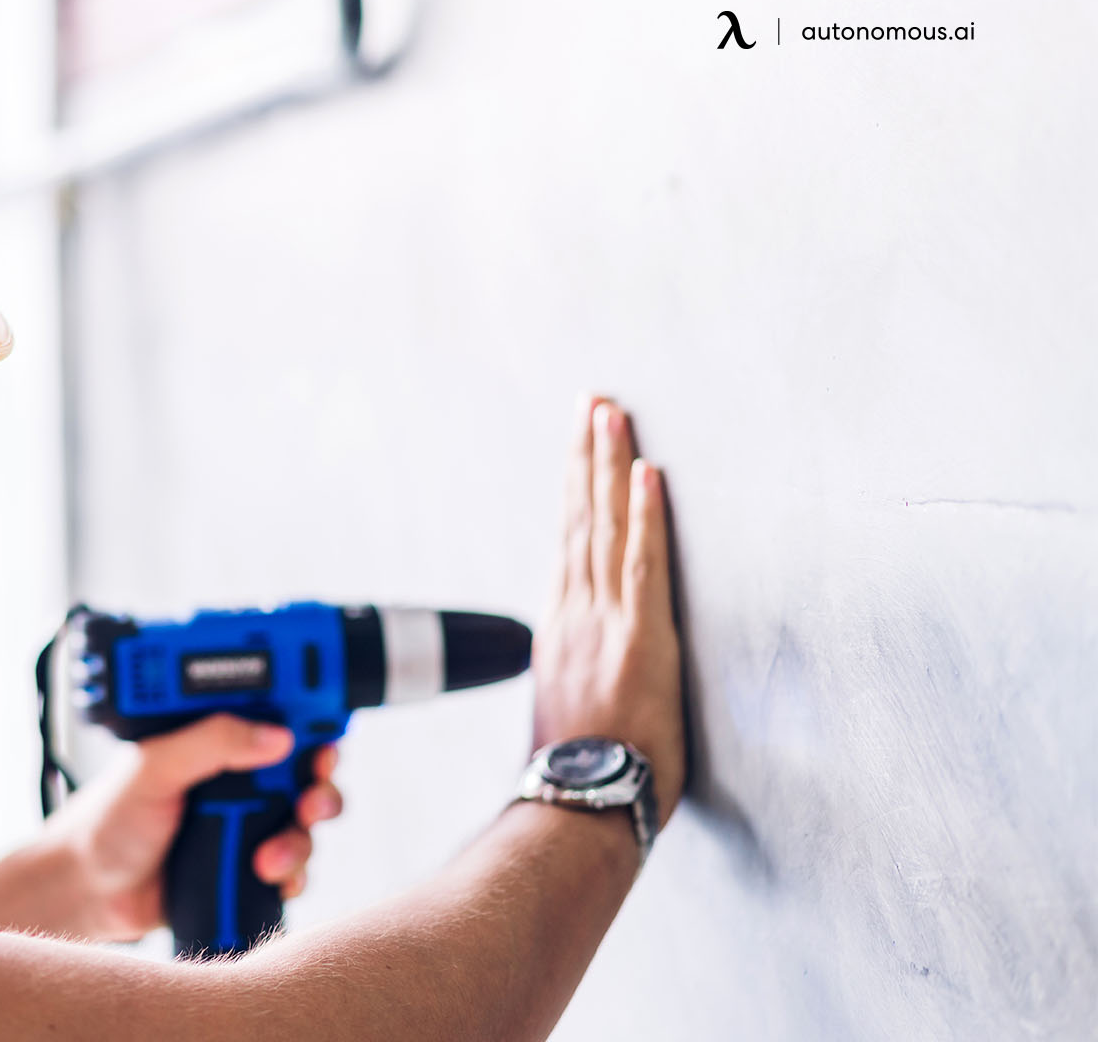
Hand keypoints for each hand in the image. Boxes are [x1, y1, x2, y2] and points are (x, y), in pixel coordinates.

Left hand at [45, 715, 342, 942]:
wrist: (88, 889)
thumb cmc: (108, 819)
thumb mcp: (155, 767)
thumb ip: (211, 742)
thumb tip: (276, 735)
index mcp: (216, 741)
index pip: (279, 720)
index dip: (312, 724)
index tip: (327, 738)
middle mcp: (237, 779)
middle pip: (307, 774)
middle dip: (320, 786)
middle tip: (311, 799)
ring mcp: (245, 823)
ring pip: (305, 824)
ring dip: (301, 838)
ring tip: (269, 856)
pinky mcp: (245, 866)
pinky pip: (292, 869)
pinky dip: (292, 874)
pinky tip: (267, 875)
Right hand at [531, 396, 685, 827]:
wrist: (576, 804)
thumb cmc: (578, 775)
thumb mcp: (569, 712)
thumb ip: (579, 676)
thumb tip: (590, 673)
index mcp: (560, 628)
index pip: (570, 542)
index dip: (575, 490)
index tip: (578, 446)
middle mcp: (576, 614)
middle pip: (581, 518)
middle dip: (585, 456)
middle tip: (592, 403)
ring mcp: (603, 621)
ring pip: (605, 526)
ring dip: (609, 464)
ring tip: (610, 414)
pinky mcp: (638, 636)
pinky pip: (641, 562)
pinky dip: (644, 515)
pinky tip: (647, 472)